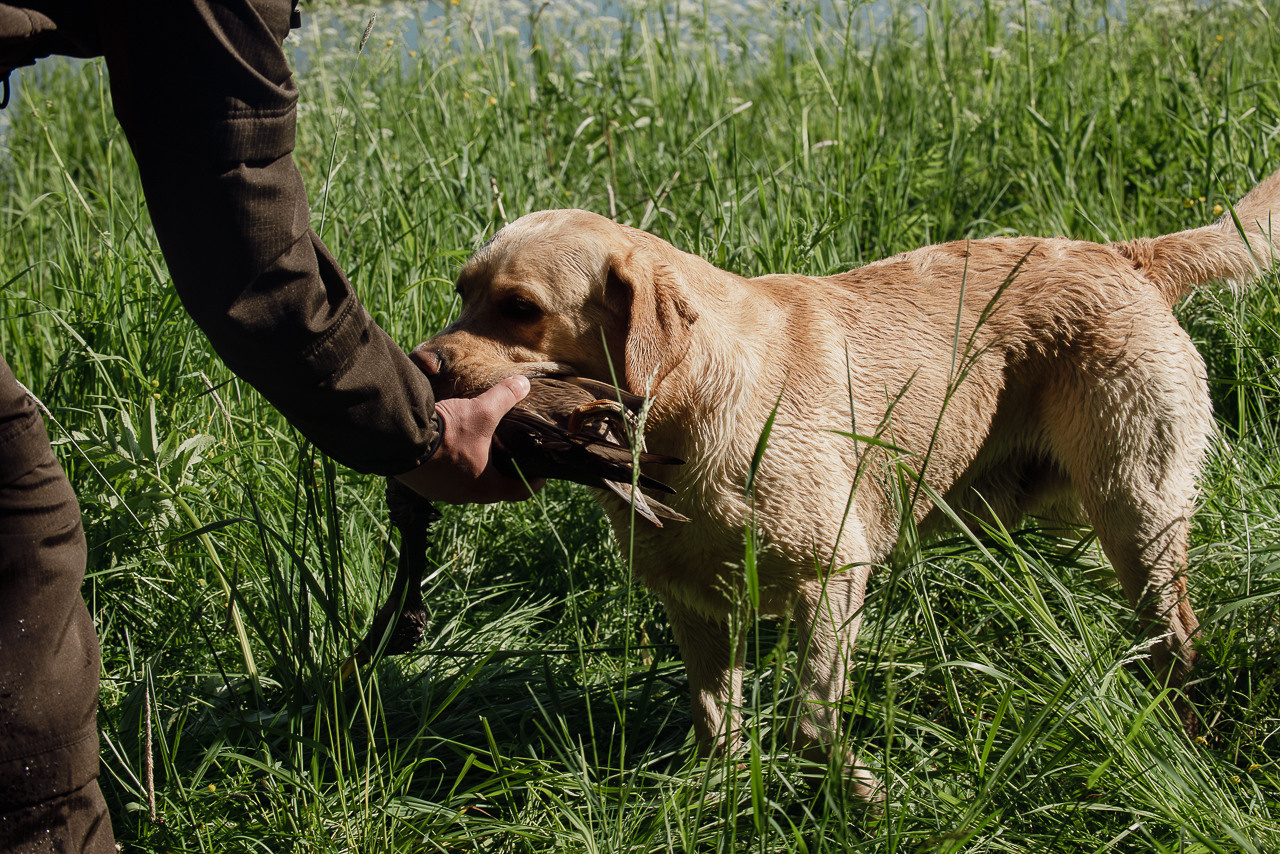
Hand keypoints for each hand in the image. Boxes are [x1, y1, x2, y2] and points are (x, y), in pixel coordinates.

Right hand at [395, 375, 544, 502]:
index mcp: (486, 486)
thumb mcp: (482, 411)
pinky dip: (451, 468)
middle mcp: (465, 496)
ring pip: (466, 484)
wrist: (402, 438)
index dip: (533, 481)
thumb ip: (505, 397)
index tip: (540, 473)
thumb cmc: (449, 431)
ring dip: (473, 470)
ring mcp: (442, 493)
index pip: (520, 491)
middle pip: (492, 488)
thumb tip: (524, 383)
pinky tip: (451, 450)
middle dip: (502, 472)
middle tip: (510, 456)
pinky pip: (444, 479)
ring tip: (479, 450)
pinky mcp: (423, 486)